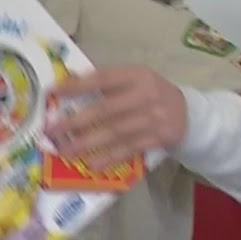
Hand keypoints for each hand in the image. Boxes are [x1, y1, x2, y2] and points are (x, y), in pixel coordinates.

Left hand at [45, 65, 186, 170]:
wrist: (189, 114)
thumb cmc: (149, 95)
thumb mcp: (133, 80)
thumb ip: (105, 81)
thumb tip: (67, 80)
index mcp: (137, 75)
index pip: (102, 78)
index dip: (76, 85)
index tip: (52, 92)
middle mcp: (146, 95)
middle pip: (105, 109)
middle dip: (74, 121)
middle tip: (51, 131)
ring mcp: (154, 118)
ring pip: (114, 133)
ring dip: (86, 143)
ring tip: (64, 151)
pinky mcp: (158, 139)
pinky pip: (128, 150)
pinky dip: (109, 158)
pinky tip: (91, 164)